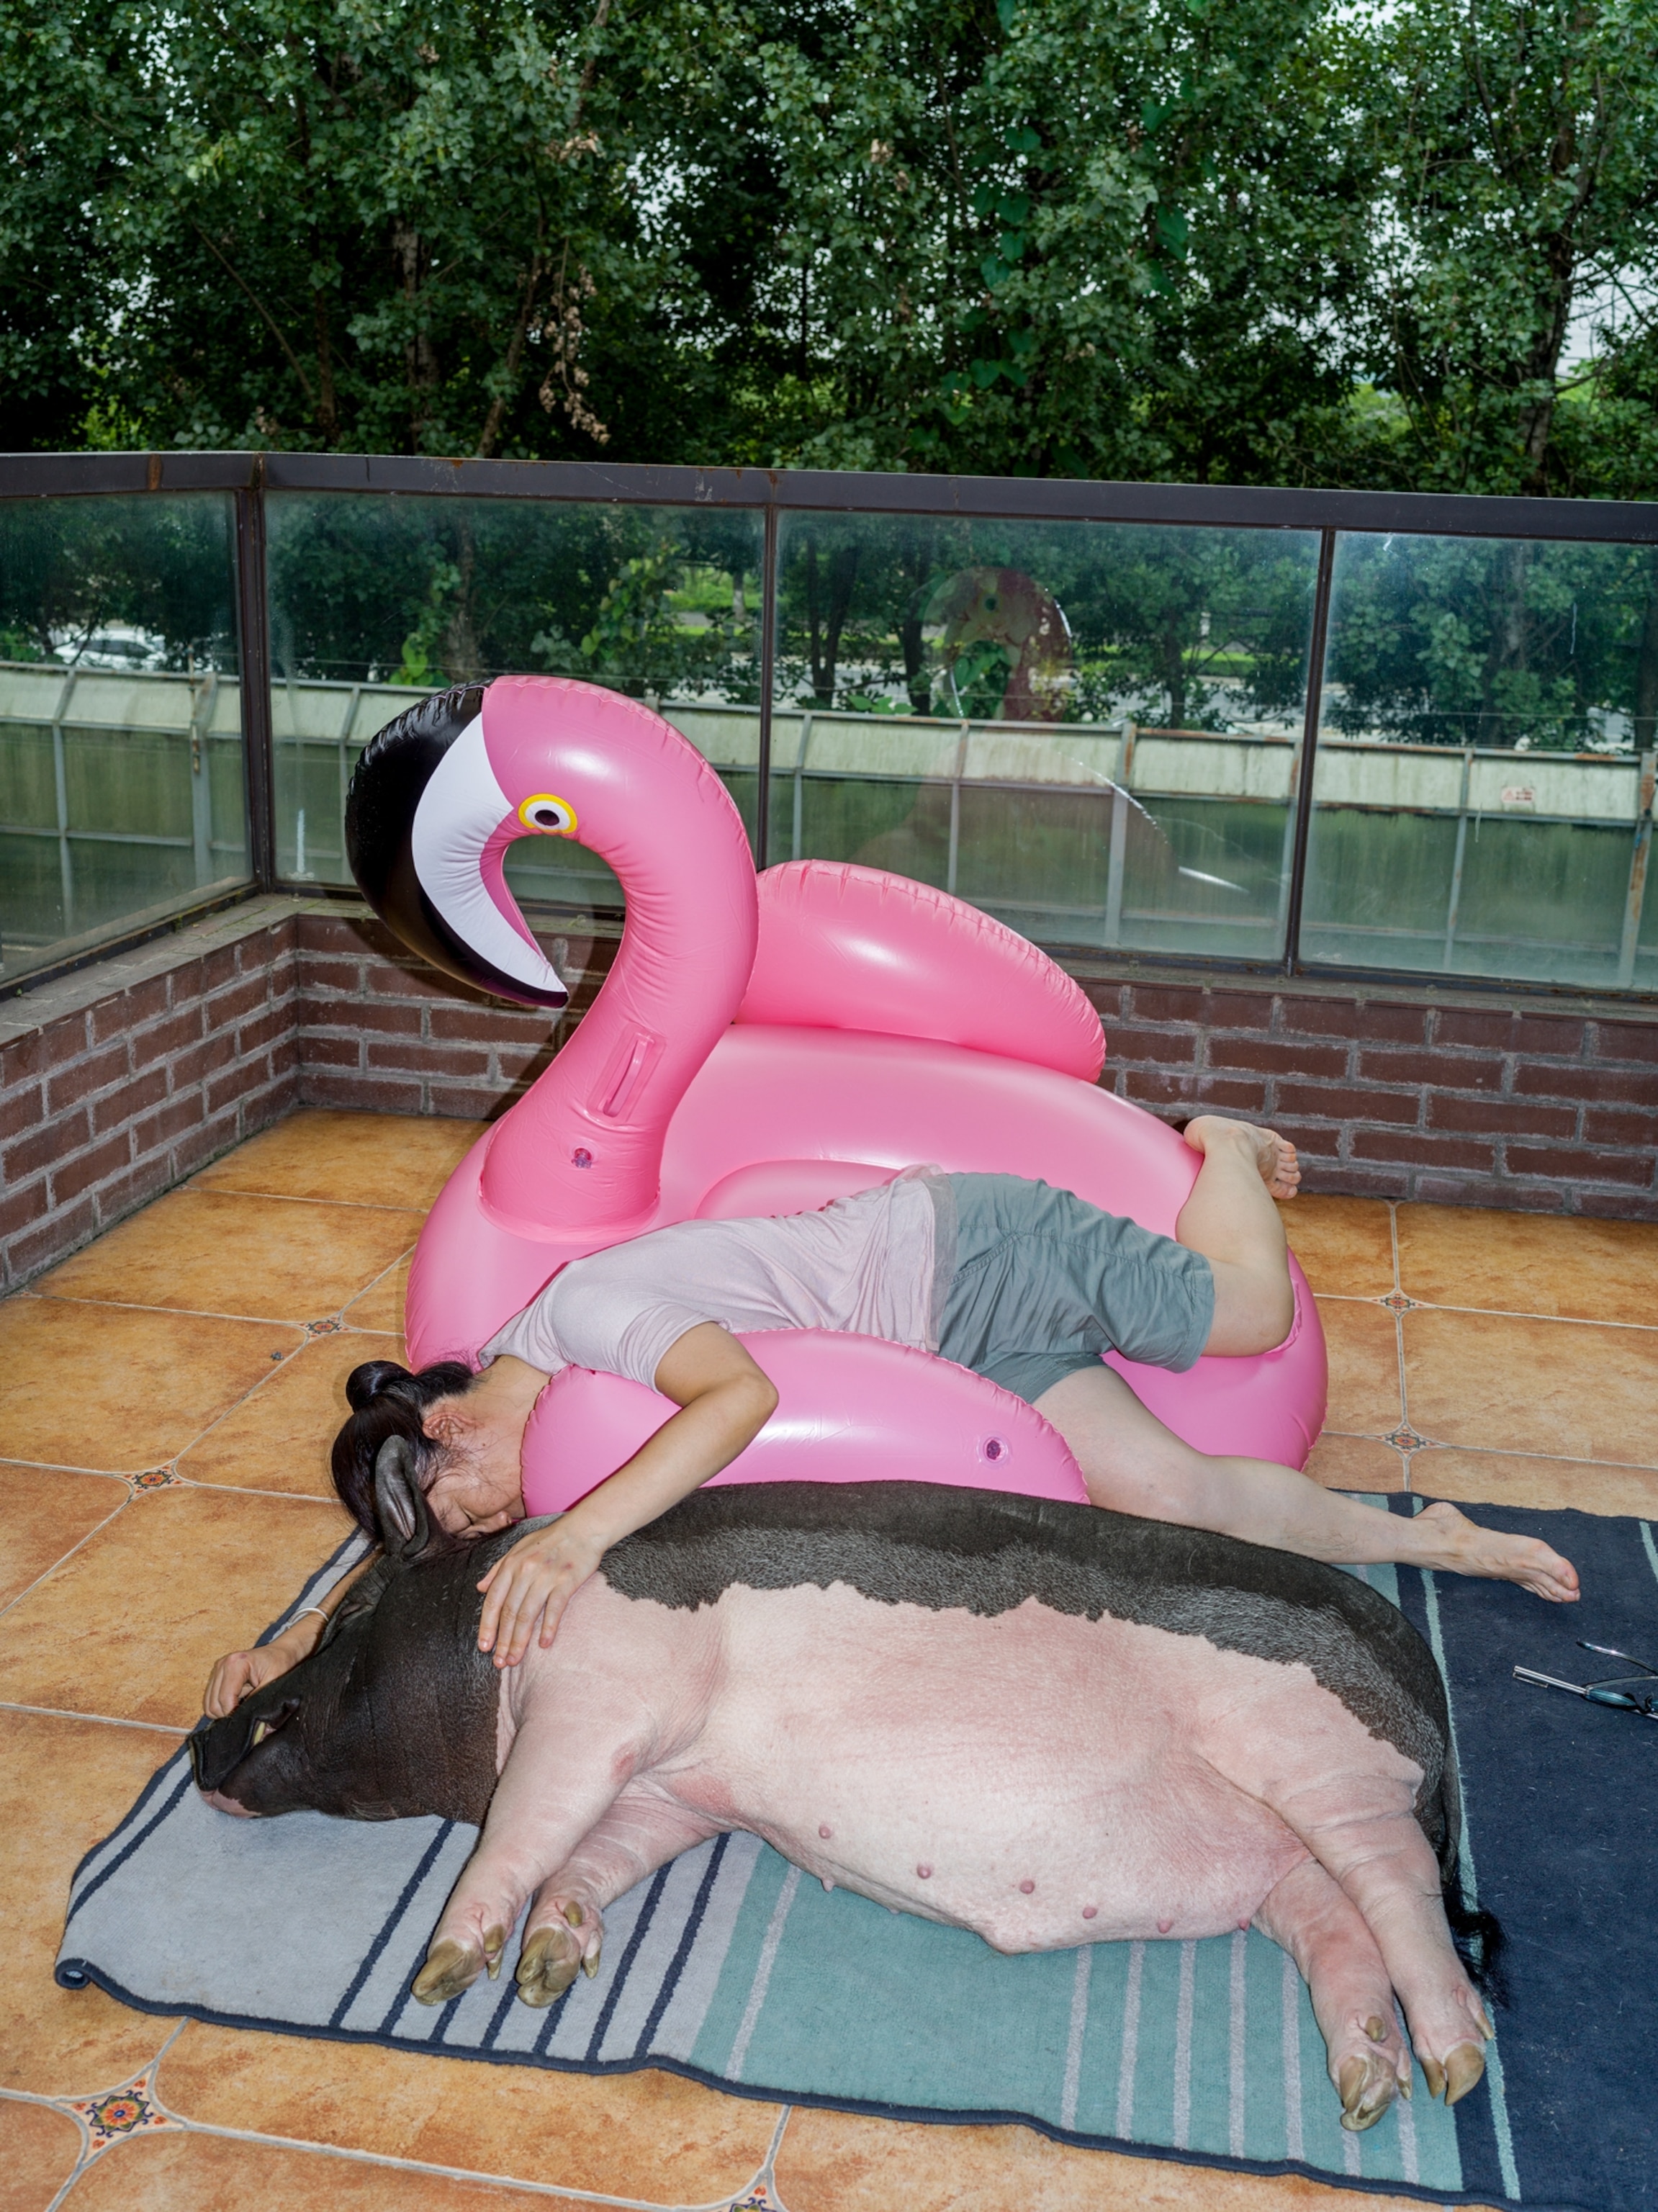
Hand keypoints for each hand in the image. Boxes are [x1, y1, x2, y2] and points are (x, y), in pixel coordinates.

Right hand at [203, 1629, 308, 1719]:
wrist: (281, 1651)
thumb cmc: (280, 1662)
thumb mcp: (274, 1682)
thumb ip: (261, 1702)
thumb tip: (257, 1727)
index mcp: (235, 1664)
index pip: (225, 1699)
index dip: (234, 1714)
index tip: (248, 1718)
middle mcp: (222, 1665)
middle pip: (213, 1704)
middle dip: (228, 1714)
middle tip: (247, 1712)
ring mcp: (217, 1669)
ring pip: (209, 1704)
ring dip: (224, 1710)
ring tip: (243, 1704)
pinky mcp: (216, 1675)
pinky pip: (210, 1699)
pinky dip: (221, 1706)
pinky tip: (237, 1701)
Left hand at [476, 1522, 605, 1667]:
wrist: (583, 1528)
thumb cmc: (550, 1539)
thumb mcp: (518, 1549)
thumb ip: (498, 1569)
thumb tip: (480, 1588)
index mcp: (511, 1565)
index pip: (493, 1601)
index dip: (487, 1626)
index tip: (484, 1646)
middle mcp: (525, 1571)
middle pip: (509, 1612)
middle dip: (503, 1640)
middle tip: (500, 1662)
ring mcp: (545, 1576)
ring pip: (528, 1614)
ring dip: (520, 1640)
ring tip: (515, 1659)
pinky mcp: (566, 1580)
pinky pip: (555, 1608)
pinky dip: (549, 1627)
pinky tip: (544, 1644)